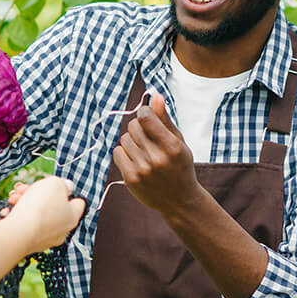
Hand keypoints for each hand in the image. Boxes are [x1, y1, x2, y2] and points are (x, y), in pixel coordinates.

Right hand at [1, 176, 85, 253]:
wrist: (18, 232)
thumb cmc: (40, 207)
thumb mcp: (54, 183)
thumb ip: (60, 183)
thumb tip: (61, 187)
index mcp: (72, 216)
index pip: (77, 202)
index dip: (66, 191)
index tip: (54, 186)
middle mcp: (61, 230)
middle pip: (51, 206)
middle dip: (36, 194)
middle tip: (24, 188)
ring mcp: (44, 238)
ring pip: (35, 214)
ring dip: (23, 202)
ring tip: (13, 197)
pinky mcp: (29, 243)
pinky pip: (24, 224)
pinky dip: (17, 215)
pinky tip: (9, 209)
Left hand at [112, 94, 201, 215]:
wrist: (179, 200)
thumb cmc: (179, 165)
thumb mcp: (178, 142)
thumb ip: (165, 120)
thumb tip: (155, 97)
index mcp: (172, 147)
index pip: (146, 117)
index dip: (144, 113)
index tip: (147, 117)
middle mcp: (157, 158)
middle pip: (133, 126)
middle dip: (138, 127)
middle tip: (147, 137)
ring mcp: (142, 170)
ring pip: (124, 139)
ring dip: (131, 141)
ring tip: (144, 150)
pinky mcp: (131, 179)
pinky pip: (117, 153)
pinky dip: (124, 153)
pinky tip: (135, 159)